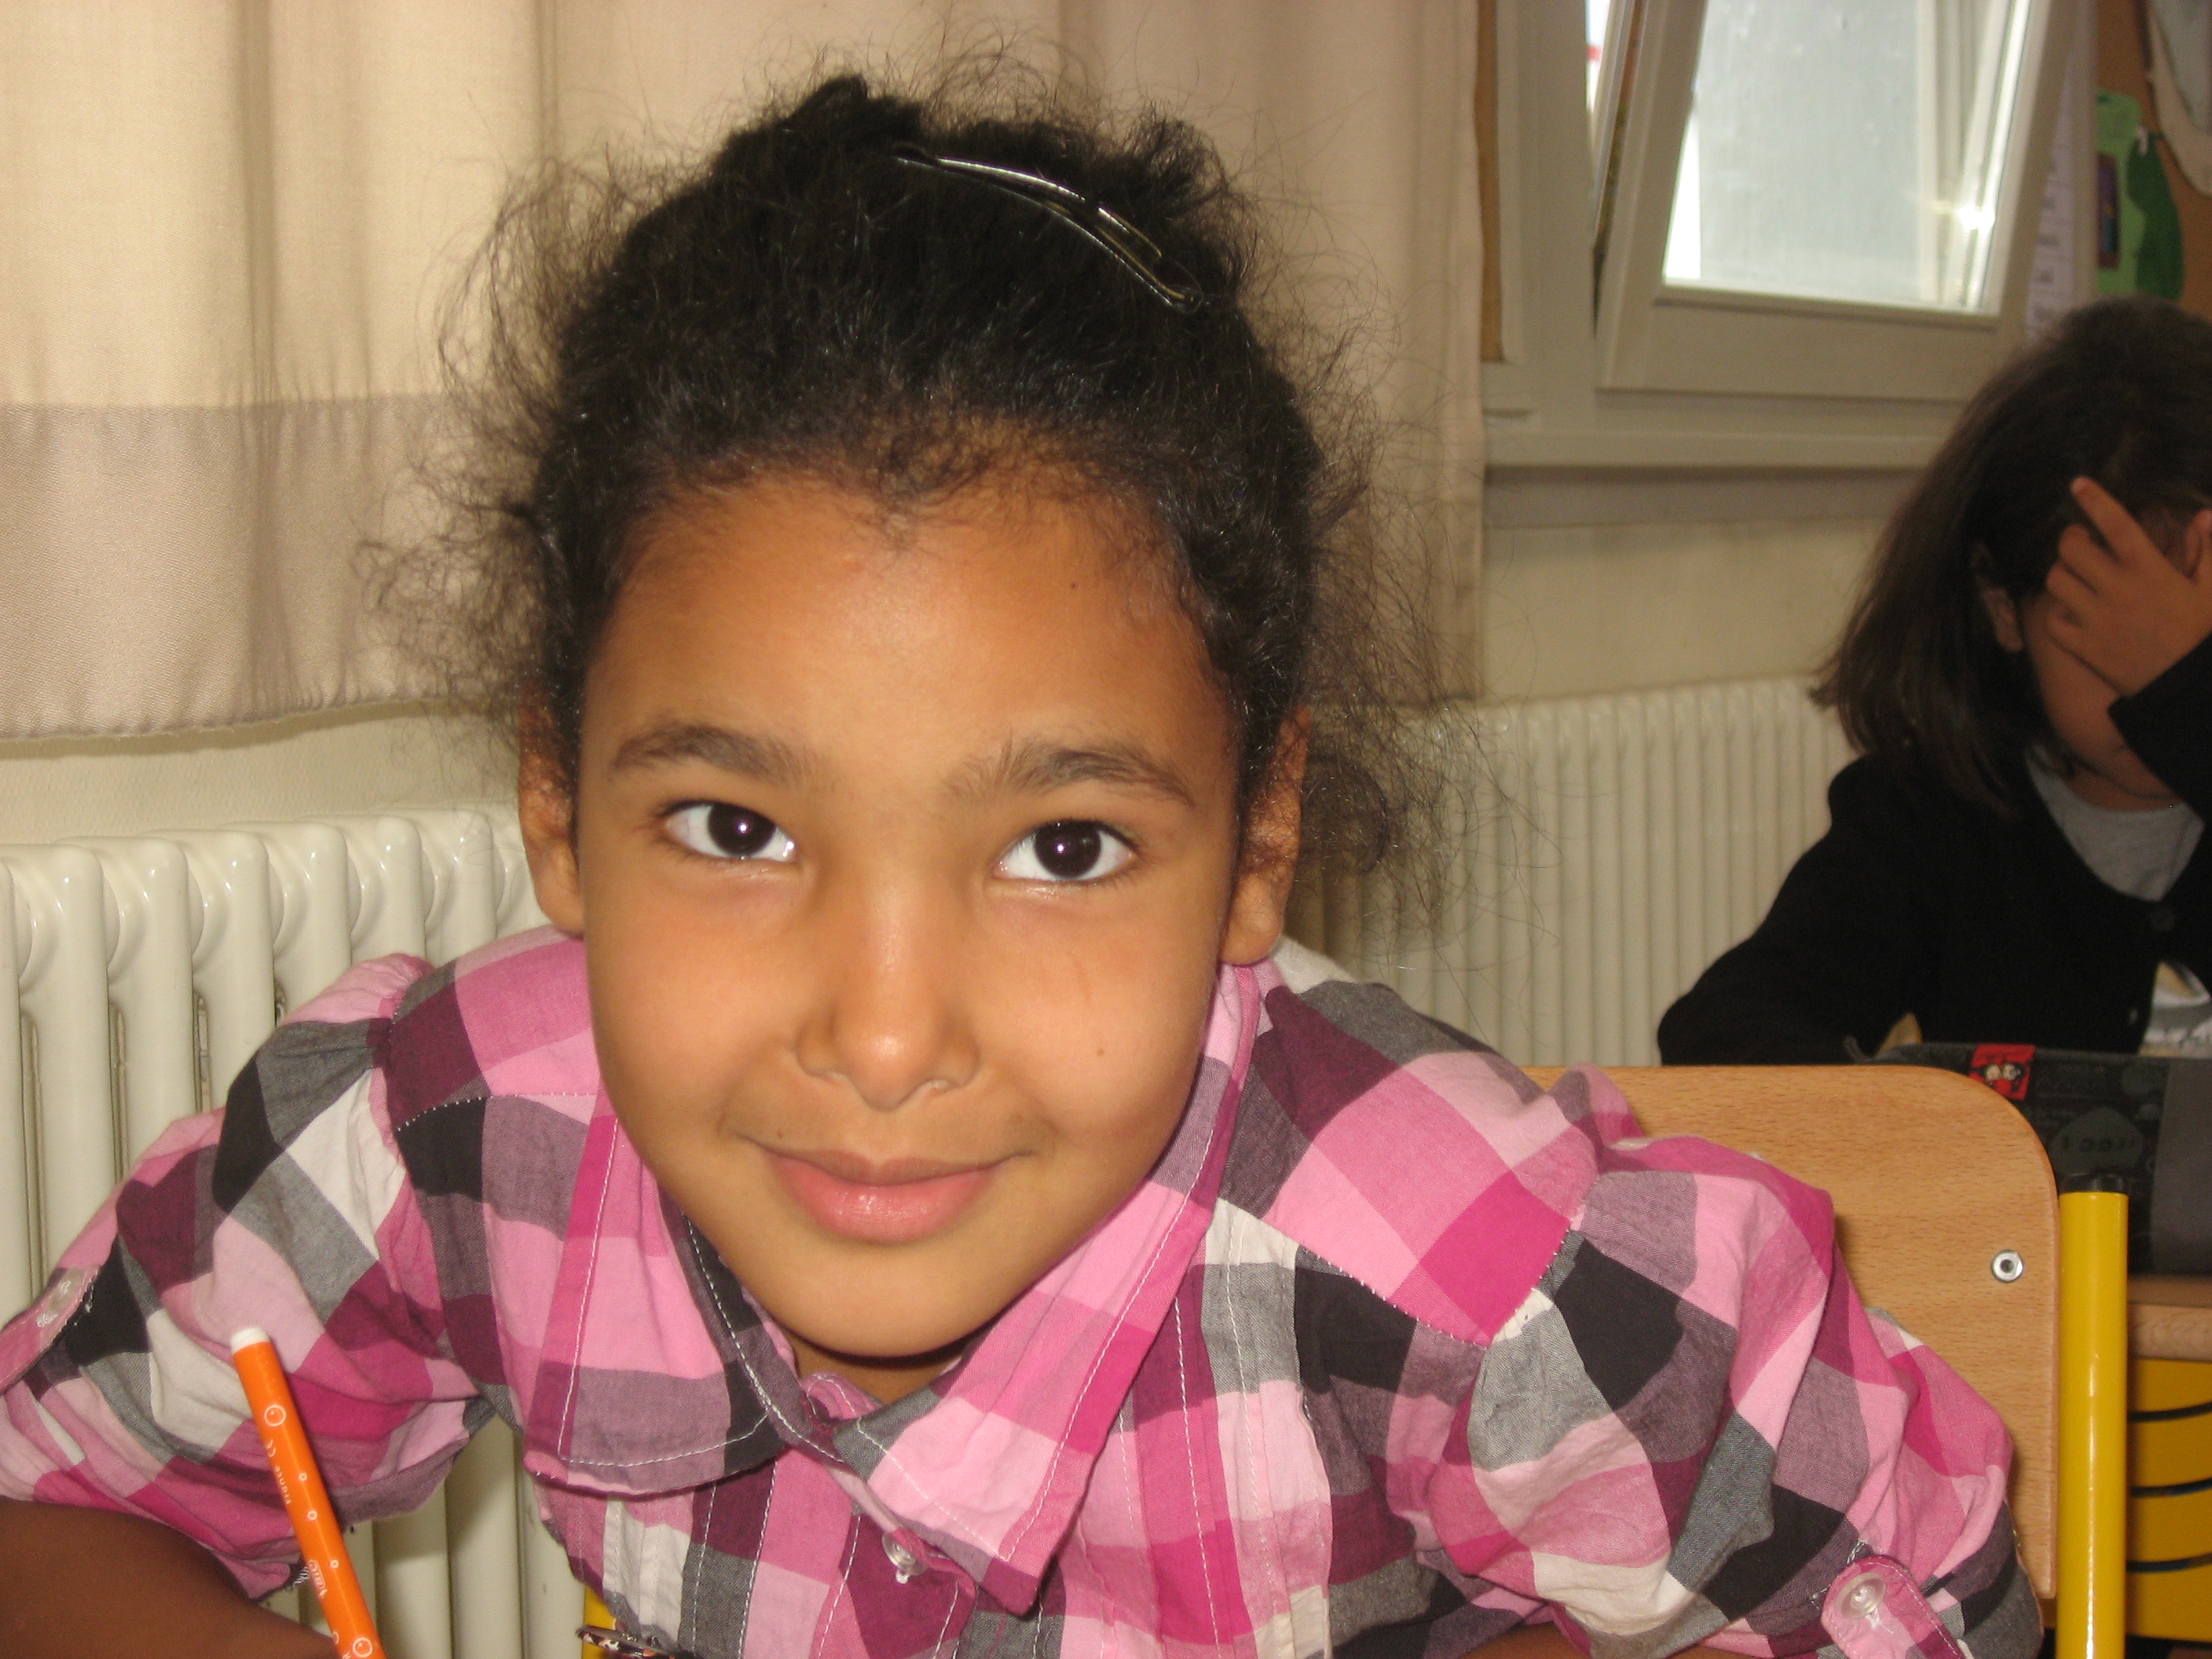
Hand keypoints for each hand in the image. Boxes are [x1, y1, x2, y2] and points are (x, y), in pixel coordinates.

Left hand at [2043, 477, 2211, 697]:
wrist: (2185, 687)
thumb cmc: (2200, 636)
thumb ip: (2209, 549)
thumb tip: (2205, 514)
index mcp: (2150, 570)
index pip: (2116, 524)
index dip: (2095, 500)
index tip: (2078, 484)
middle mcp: (2117, 589)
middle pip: (2072, 548)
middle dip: (2071, 538)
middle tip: (2079, 541)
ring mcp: (2095, 618)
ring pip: (2056, 580)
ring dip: (2061, 573)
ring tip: (2075, 575)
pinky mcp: (2082, 646)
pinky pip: (2052, 620)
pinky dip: (2057, 612)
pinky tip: (2071, 611)